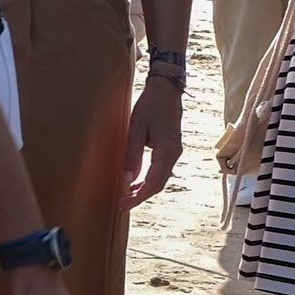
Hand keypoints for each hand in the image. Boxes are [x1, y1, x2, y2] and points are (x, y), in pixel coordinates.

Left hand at [122, 76, 182, 207]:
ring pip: (160, 178)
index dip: (137, 197)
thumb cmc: (151, 105)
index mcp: (167, 152)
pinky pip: (160, 169)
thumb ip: (132, 155)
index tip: (123, 204)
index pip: (153, 183)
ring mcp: (174, 151)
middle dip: (140, 196)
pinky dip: (148, 178)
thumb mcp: (136, 129)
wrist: (166, 89)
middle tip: (121, 204)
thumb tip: (127, 179)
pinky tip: (135, 180)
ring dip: (144, 188)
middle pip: (158, 184)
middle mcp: (174, 154)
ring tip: (126, 194)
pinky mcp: (170, 148)